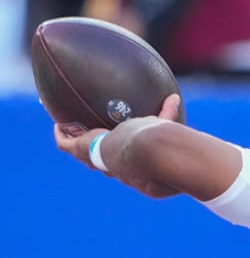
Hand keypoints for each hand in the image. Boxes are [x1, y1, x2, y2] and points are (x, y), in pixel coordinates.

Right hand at [53, 94, 182, 196]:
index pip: (123, 163)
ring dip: (76, 145)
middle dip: (96, 155)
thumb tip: (175, 98)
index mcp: (132, 163)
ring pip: (82, 155)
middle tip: (93, 142)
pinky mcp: (81, 149)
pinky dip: (62, 134)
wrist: (143, 152)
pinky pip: (65, 144)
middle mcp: (112, 165)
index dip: (120, 157)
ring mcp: (96, 158)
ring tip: (71, 133)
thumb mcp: (162, 125)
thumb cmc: (157, 143)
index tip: (120, 149)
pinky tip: (59, 124)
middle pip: (100, 162)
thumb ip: (168, 113)